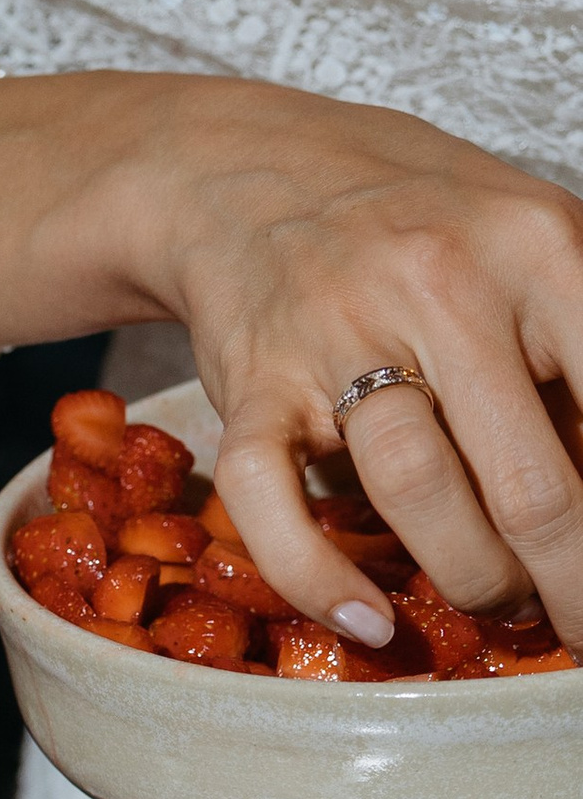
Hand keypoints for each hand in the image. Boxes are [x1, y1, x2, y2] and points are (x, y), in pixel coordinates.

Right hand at [132, 82, 582, 645]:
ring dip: (472, 579)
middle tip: (578, 620)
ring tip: (496, 600)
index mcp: (538, 246)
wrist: (249, 175)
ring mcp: (335, 335)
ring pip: (416, 494)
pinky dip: (318, 578)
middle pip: (529, 484)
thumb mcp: (531, 251)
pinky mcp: (249, 385)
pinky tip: (366, 622)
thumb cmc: (416, 225)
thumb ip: (576, 358)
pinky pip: (273, 501)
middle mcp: (440, 283)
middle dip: (569, 582)